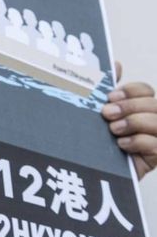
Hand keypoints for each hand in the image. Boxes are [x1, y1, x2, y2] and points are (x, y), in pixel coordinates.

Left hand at [103, 62, 156, 178]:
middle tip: (107, 114)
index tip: (109, 96)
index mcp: (136, 108)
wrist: (86, 171)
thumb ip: (104, 89)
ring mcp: (156, 139)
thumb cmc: (92, 140)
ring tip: (113, 130)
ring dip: (134, 123)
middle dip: (129, 106)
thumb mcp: (94, 112)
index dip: (130, 91)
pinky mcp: (156, 158)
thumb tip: (116, 64)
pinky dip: (139, 142)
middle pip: (154, 104)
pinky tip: (122, 145)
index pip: (145, 90)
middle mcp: (149, 122)